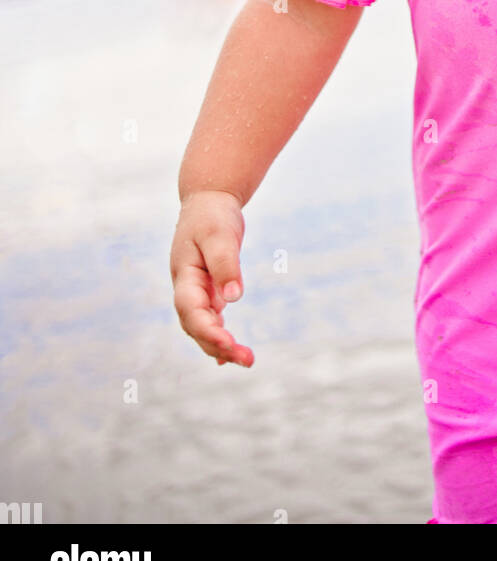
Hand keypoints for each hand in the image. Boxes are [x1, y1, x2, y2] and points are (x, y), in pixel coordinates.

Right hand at [170, 189, 254, 366]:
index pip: (191, 311)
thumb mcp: (220, 235)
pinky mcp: (207, 289)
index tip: (229, 343)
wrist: (208, 200)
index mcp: (184, 275)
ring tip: (246, 359)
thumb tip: (233, 298)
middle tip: (247, 359)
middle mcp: (186, 288)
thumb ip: (225, 265)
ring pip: (202, 326)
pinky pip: (210, 319)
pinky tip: (229, 352)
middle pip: (196, 326)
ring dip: (220, 345)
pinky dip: (218, 336)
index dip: (208, 330)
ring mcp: (195, 291)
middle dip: (218, 345)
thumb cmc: (212, 215)